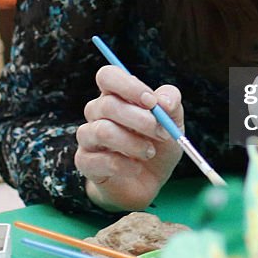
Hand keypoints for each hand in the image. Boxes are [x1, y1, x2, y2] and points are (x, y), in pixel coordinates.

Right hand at [75, 65, 183, 211]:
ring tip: (149, 152)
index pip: (108, 76)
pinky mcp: (84, 161)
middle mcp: (97, 111)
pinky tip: (135, 168)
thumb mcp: (173, 120)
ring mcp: (88, 136)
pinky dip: (124, 165)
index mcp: (116, 94)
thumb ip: (171, 102)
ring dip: (133, 144)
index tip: (151, 102)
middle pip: (108, 105)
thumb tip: (163, 102)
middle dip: (141, 120)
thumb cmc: (159, 143)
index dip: (128, 86)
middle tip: (162, 133)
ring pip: (102, 131)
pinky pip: (99, 160)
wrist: (150, 181)